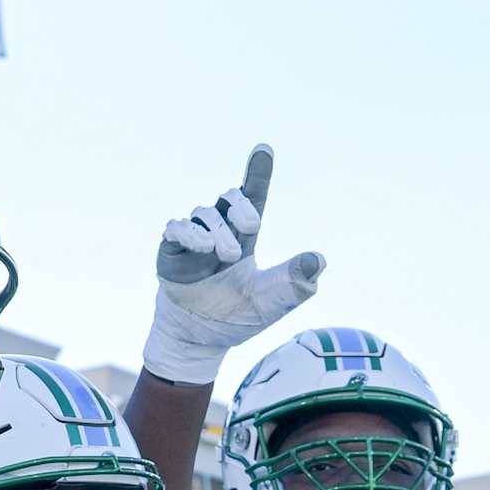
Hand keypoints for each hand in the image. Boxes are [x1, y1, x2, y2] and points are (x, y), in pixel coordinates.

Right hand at [141, 145, 323, 385]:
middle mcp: (220, 230)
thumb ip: (295, 282)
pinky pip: (177, 227)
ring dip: (218, 231)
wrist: (202, 341)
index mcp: (246, 237)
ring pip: (204, 213)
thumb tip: (318, 259)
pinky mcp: (170, 251)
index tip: (264, 149)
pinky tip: (202, 247)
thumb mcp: (273, 302)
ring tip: (224, 256)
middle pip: (229, 198)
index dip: (258, 173)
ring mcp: (193, 239)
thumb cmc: (239, 318)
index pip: (254, 198)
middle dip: (241, 206)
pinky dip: (190, 233)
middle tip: (251, 228)